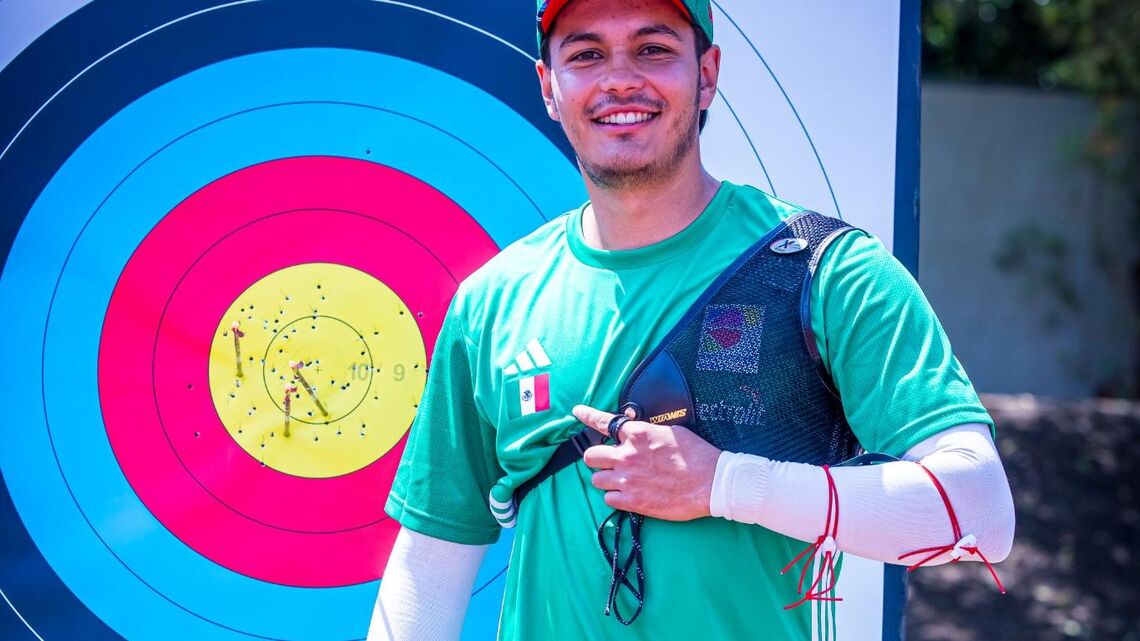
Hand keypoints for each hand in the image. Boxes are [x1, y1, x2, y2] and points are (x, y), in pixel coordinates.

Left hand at [573, 404, 720, 520]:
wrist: (711, 483)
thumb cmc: (696, 456)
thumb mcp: (670, 432)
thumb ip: (647, 432)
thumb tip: (636, 433)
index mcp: (637, 434)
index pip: (603, 422)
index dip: (587, 416)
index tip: (577, 412)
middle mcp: (627, 455)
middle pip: (591, 456)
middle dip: (597, 458)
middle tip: (609, 462)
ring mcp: (628, 479)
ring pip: (596, 479)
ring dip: (607, 479)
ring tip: (623, 480)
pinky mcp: (633, 501)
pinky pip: (608, 499)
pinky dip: (616, 497)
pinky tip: (629, 494)